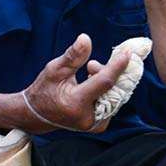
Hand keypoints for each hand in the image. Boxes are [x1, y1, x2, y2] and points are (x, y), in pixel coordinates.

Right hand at [21, 33, 141, 131]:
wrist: (38, 115)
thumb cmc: (44, 90)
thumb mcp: (54, 69)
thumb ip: (73, 56)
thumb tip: (86, 38)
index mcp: (76, 103)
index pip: (105, 82)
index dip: (118, 66)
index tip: (128, 52)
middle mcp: (88, 117)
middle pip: (114, 90)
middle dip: (110, 72)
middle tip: (92, 65)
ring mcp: (94, 124)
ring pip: (115, 96)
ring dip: (108, 81)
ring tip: (88, 73)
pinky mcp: (99, 126)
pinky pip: (113, 103)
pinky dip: (108, 90)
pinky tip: (93, 84)